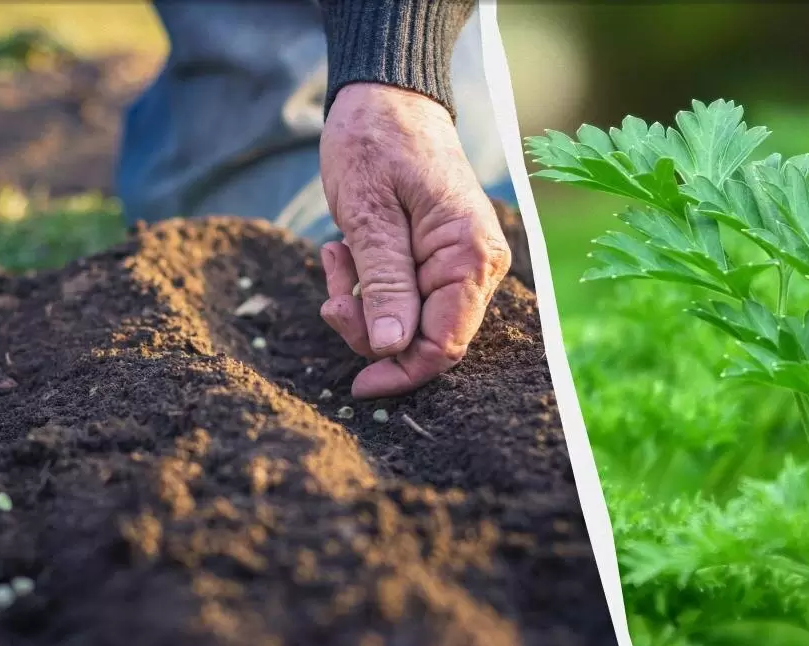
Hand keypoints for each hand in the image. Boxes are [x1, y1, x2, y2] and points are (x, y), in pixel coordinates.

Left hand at [318, 83, 510, 398]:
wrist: (387, 96)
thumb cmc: (377, 142)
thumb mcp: (369, 214)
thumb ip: (385, 283)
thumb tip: (392, 348)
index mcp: (470, 256)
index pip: (444, 343)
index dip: (401, 372)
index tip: (357, 386)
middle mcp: (478, 266)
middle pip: (427, 339)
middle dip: (372, 331)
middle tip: (331, 297)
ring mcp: (461, 264)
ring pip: (410, 322)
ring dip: (364, 305)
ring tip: (335, 256)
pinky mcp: (438, 260)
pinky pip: (404, 298)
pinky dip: (368, 287)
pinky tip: (344, 252)